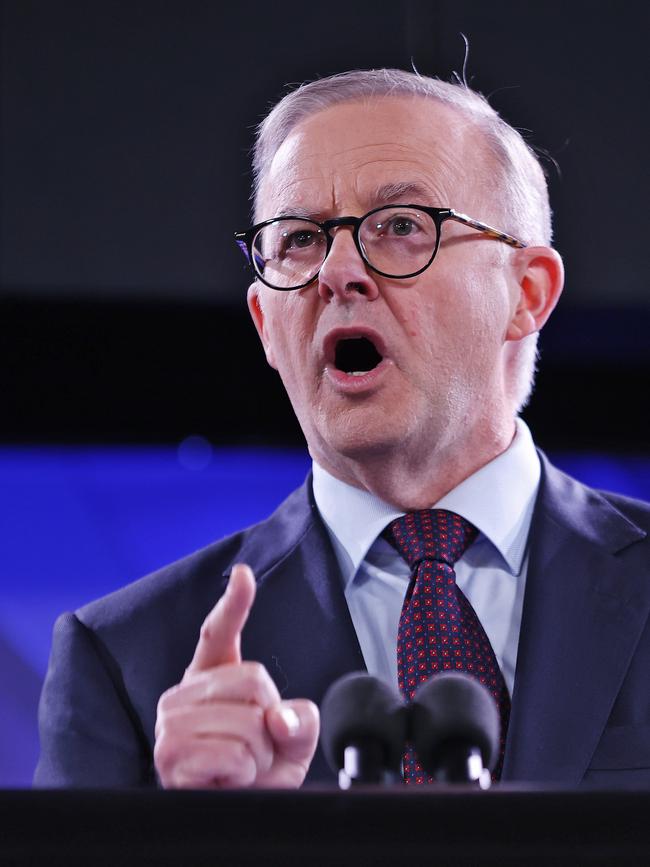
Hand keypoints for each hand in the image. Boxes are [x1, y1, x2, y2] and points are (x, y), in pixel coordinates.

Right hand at [154, 563, 319, 787]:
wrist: (237, 814)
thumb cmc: (259, 772)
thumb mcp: (292, 740)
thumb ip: (300, 720)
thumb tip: (279, 718)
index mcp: (210, 678)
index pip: (218, 633)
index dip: (234, 602)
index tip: (244, 574)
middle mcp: (183, 695)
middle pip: (254, 681)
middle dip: (269, 724)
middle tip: (254, 748)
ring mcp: (172, 724)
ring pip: (247, 723)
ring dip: (257, 755)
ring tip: (240, 768)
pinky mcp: (171, 756)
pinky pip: (232, 756)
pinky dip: (243, 775)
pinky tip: (228, 782)